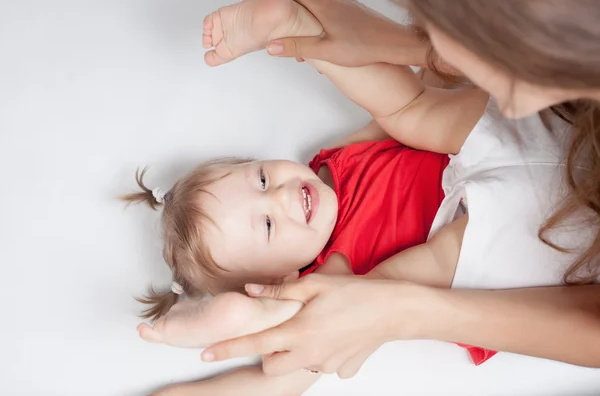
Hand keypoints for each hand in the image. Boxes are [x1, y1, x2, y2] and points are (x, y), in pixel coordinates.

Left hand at [202, 275, 423, 377]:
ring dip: (293, 352)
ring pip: (296, 366)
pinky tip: (333, 335)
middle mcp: (309, 353)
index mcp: (298, 331)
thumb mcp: (315, 284)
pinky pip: (322, 365)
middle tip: (279, 330)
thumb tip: (250, 290)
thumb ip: (280, 291)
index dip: (227, 348)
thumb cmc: (355, 292)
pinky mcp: (342, 368)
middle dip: (266, 352)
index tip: (206, 352)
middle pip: (271, 365)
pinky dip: (320, 353)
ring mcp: (326, 364)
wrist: (394, 309)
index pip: (253, 343)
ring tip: (311, 329)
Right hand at [265, 0, 428, 66]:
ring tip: (288, 21)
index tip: (259, 0)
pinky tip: (315, 28)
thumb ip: (297, 46)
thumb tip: (271, 45)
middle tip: (268, 8)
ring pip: (312, 0)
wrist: (393, 43)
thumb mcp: (326, 51)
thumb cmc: (364, 47)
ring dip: (299, 8)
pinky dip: (313, 12)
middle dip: (285, 3)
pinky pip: (324, 4)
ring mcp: (341, 1)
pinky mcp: (349, 8)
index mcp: (320, 6)